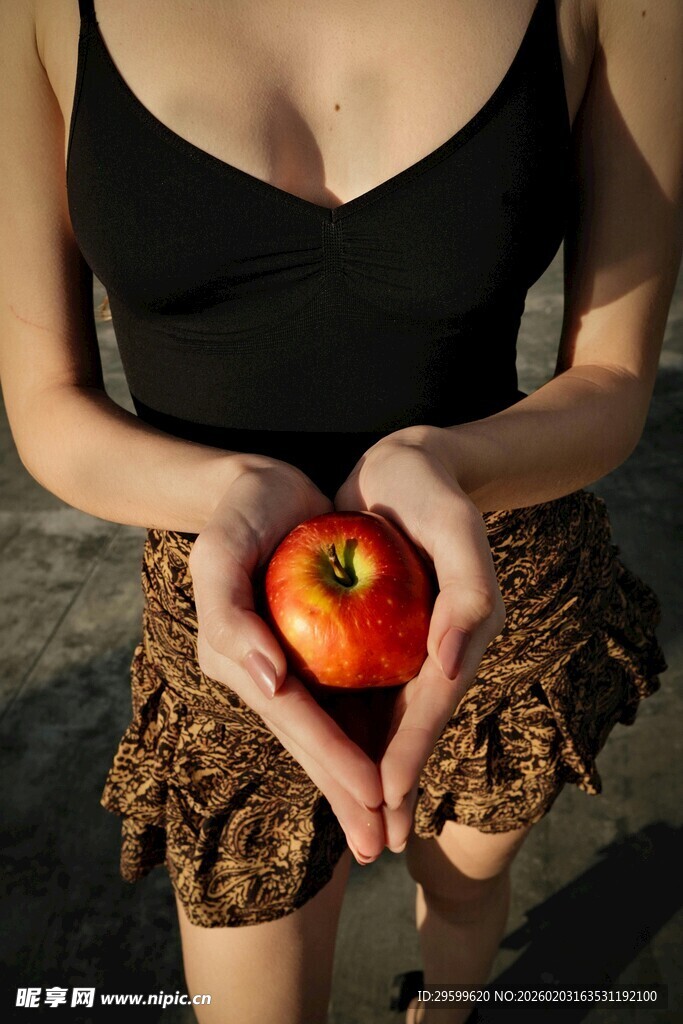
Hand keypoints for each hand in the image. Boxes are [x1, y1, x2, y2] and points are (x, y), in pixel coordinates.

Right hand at [189, 455, 385, 863]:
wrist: (262, 488)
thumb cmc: (242, 513)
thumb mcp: (222, 550)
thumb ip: (228, 614)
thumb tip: (266, 682)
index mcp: (240, 657)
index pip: (295, 717)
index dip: (332, 759)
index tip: (372, 797)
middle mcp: (262, 673)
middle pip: (310, 741)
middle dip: (344, 794)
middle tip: (377, 846)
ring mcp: (285, 667)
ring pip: (325, 733)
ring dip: (352, 784)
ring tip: (380, 831)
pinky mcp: (308, 654)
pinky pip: (336, 705)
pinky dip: (359, 741)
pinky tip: (382, 772)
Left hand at [334, 426, 505, 855]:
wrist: (404, 466)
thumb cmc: (431, 492)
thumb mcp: (456, 528)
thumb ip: (468, 592)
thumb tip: (451, 667)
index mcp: (456, 637)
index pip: (429, 707)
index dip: (409, 755)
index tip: (385, 800)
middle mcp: (430, 652)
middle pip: (407, 728)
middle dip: (390, 785)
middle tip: (373, 842)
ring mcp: (402, 647)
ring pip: (384, 719)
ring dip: (369, 771)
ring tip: (356, 822)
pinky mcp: (376, 636)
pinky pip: (361, 689)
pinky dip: (348, 727)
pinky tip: (328, 757)